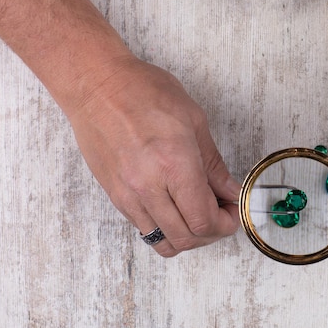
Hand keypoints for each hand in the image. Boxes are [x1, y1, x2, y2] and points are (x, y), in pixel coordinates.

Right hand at [68, 57, 240, 255]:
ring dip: (188, 236)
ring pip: (163, 242)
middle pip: (186, 237)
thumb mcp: (193, 120)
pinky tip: (175, 208)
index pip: (203, 220)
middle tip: (221, 214)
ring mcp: (127, 194)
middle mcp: (148, 186)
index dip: (225, 223)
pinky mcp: (114, 196)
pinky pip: (144, 229)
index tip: (232, 212)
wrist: (95, 86)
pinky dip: (165, 229)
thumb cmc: (142, 91)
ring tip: (198, 214)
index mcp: (173, 164)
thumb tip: (230, 191)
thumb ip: (214, 165)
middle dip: (212, 233)